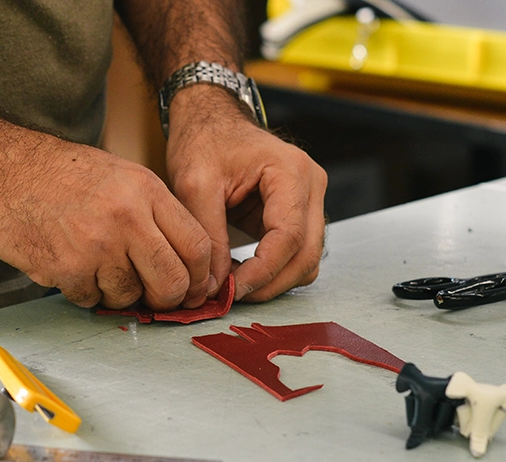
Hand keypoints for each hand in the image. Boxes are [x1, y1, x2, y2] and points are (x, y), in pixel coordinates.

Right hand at [0, 135, 214, 310]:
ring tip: (97, 268)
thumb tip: (182, 260)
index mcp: (145, 189)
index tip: (194, 287)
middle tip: (156, 297)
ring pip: (130, 297)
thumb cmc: (52, 171)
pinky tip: (70, 266)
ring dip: (118, 294)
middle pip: (173, 281)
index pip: (198, 245)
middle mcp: (126, 217)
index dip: (201, 276)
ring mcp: (96, 245)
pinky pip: (91, 301)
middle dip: (168, 298)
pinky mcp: (65, 269)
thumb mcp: (117, 174)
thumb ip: (151, 212)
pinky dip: (84, 293)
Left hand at [164, 85, 326, 301]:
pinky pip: (296, 253)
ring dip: (274, 280)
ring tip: (233, 284)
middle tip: (231, 296)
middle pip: (307, 254)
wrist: (210, 121)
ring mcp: (310, 200)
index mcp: (291, 172)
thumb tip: (215, 284)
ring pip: (307, 260)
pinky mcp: (299, 213)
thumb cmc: (204, 140)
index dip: (262, 272)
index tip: (230, 290)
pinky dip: (273, 270)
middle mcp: (311, 185)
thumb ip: (207, 234)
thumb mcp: (195, 184)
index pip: (288, 237)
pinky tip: (242, 272)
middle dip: (270, 283)